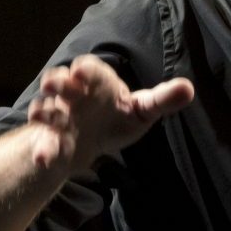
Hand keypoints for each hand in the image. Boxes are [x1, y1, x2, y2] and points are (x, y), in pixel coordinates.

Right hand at [26, 54, 194, 171]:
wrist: (88, 143)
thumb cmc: (116, 118)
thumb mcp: (141, 110)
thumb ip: (162, 100)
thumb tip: (189, 88)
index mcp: (97, 84)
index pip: (90, 70)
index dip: (86, 70)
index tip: (81, 73)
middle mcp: (73, 95)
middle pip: (61, 82)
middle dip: (56, 82)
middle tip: (54, 84)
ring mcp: (59, 117)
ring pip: (47, 110)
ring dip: (43, 112)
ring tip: (41, 116)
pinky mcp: (52, 140)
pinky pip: (45, 144)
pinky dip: (43, 151)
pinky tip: (45, 160)